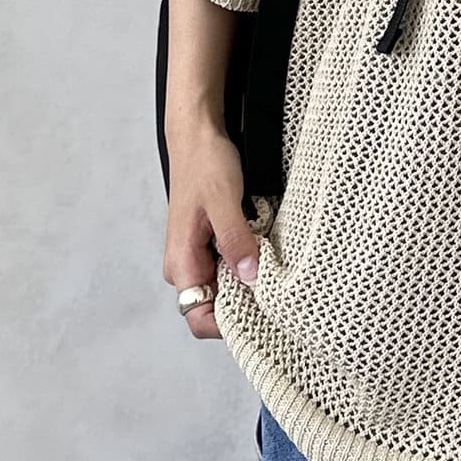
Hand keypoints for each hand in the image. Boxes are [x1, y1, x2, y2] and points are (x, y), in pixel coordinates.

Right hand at [162, 125, 259, 340]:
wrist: (197, 135)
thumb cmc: (204, 163)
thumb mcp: (224, 201)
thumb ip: (235, 240)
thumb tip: (250, 277)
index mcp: (181, 263)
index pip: (199, 318)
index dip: (229, 325)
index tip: (263, 313)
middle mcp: (186, 266)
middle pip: (216, 307)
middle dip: (247, 303)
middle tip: (279, 290)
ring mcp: (198, 256)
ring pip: (227, 287)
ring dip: (251, 282)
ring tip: (276, 269)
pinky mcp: (211, 244)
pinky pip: (231, 267)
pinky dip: (250, 264)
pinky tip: (268, 252)